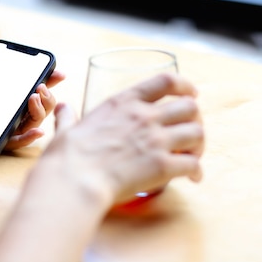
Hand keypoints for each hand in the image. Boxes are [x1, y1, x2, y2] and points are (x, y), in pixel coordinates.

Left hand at [0, 34, 64, 148]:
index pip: (25, 86)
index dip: (45, 80)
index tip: (57, 72)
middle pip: (33, 106)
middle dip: (46, 96)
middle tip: (41, 87)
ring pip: (27, 124)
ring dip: (40, 112)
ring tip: (35, 99)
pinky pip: (11, 142)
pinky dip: (27, 137)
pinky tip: (36, 130)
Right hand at [46, 73, 203, 205]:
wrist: (76, 179)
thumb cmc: (69, 155)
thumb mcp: (67, 127)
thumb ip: (68, 116)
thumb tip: (62, 108)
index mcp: (124, 102)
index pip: (166, 82)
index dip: (184, 86)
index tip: (191, 93)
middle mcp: (145, 116)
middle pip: (189, 107)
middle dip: (194, 118)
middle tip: (189, 131)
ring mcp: (156, 140)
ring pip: (197, 133)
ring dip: (198, 144)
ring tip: (193, 154)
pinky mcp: (163, 166)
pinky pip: (194, 164)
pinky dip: (197, 171)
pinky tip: (193, 177)